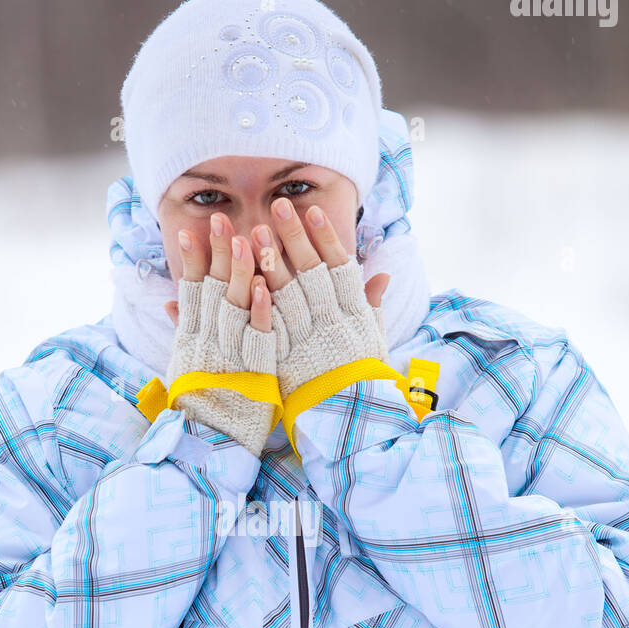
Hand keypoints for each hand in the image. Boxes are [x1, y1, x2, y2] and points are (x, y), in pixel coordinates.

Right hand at [163, 218, 277, 457]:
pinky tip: (266, 287)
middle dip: (216, 253)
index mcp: (190, 341)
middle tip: (219, 220)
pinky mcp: (254, 372)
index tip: (188, 231)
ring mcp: (230, 356)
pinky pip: (258, 337)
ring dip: (241, 273)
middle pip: (212, 289)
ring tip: (246, 239)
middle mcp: (207, 343)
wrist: (207, 449)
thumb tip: (169, 301)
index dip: (190, 260)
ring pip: (236, 307)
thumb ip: (184, 330)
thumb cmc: (198, 409)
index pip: (190, 291)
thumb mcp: (185, 366)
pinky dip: (261, 312)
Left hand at [247, 199, 390, 400]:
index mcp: (353, 315)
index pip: (339, 268)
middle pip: (310, 273)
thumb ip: (372, 307)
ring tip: (256, 232)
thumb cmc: (360, 379)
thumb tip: (382, 278)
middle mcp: (331, 323)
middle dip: (294, 238)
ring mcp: (306, 341)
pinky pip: (269, 329)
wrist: (346, 421)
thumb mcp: (373, 341)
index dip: (326, 238)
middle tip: (278, 206)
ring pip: (287, 295)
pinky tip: (246, 282)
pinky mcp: (284, 360)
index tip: (313, 211)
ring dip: (271, 262)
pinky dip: (258, 305)